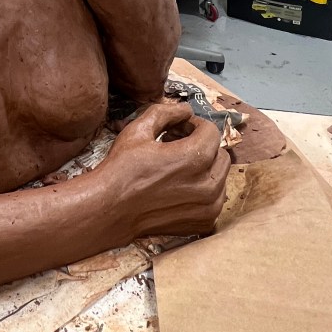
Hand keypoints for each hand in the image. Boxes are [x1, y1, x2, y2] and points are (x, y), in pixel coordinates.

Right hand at [105, 102, 229, 238]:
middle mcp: (208, 184)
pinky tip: (179, 186)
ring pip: (221, 176)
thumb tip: (186, 109)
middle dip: (201, 144)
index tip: (177, 127)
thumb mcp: (138, 130)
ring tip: (177, 167)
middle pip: (220, 153)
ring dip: (204, 167)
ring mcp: (209, 206)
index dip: (193, 124)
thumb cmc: (122, 168)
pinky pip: (215, 197)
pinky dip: (203, 189)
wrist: (110, 209)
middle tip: (176, 145)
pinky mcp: (205, 222)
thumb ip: (166, 113)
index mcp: (195, 158)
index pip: (211, 131)